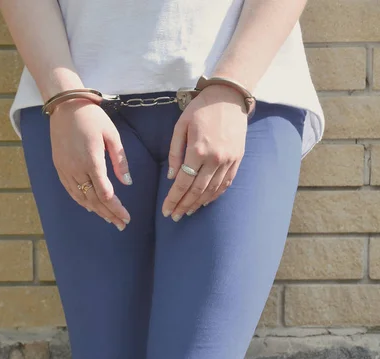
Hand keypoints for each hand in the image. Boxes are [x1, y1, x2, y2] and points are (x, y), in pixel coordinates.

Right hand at [50, 98, 131, 230]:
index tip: (127, 216)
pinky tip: (90, 208)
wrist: (65, 106)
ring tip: (109, 220)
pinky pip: (70, 190)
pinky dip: (81, 201)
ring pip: (81, 197)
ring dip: (96, 211)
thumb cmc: (92, 117)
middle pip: (94, 199)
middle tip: (121, 224)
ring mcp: (65, 169)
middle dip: (109, 214)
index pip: (105, 193)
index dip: (116, 207)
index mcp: (92, 160)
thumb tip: (127, 183)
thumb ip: (120, 160)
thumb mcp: (112, 135)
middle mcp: (76, 168)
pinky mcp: (59, 167)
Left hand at [162, 84, 247, 220]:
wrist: (229, 97)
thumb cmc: (200, 110)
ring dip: (198, 204)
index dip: (173, 199)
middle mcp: (215, 159)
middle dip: (184, 205)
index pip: (183, 182)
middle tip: (174, 216)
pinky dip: (215, 195)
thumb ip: (174, 152)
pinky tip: (205, 202)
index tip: (165, 210)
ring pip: (212, 190)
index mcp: (198, 150)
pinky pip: (226, 183)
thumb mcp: (180, 127)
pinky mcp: (237, 159)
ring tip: (187, 212)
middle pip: (197, 190)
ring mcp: (228, 160)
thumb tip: (172, 177)